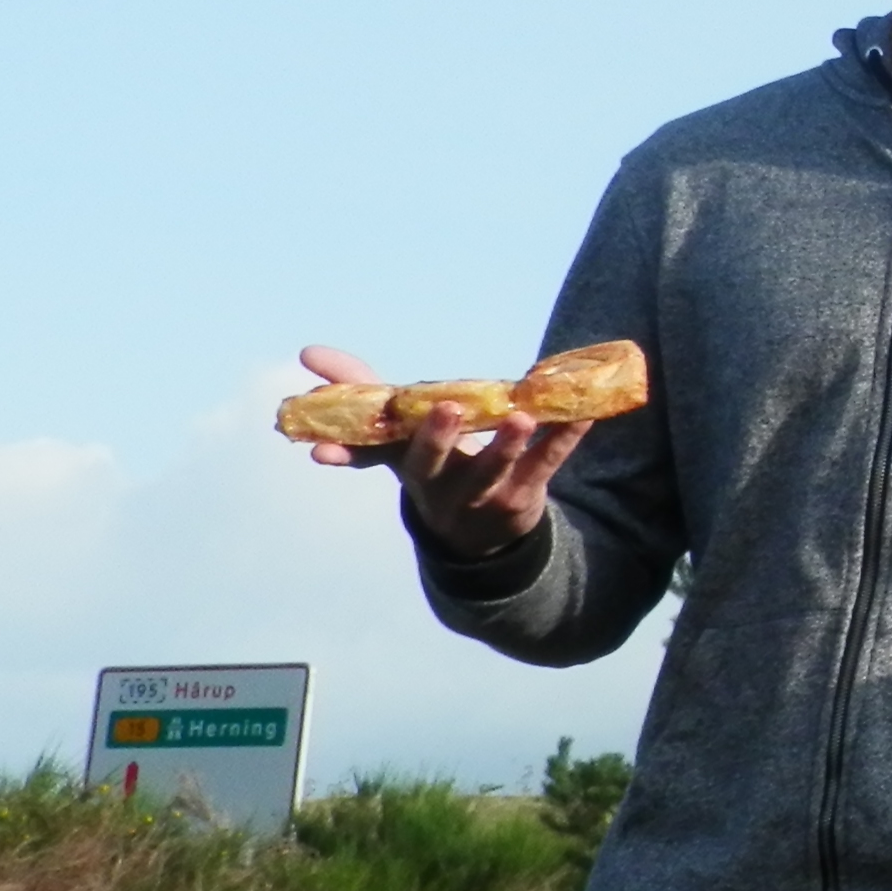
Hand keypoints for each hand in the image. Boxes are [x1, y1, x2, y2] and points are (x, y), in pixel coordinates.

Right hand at [295, 343, 585, 560]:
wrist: (481, 537)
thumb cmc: (434, 466)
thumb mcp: (398, 435)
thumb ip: (361, 392)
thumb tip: (308, 353)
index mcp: (405, 466)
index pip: (371, 457)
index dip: (344, 453)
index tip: (318, 451)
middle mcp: (439, 486)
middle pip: (433, 464)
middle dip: (437, 439)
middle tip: (446, 409)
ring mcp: (482, 495)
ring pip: (493, 471)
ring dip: (506, 445)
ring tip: (520, 417)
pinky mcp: (524, 497)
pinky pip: (546, 464)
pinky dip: (564, 438)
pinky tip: (583, 414)